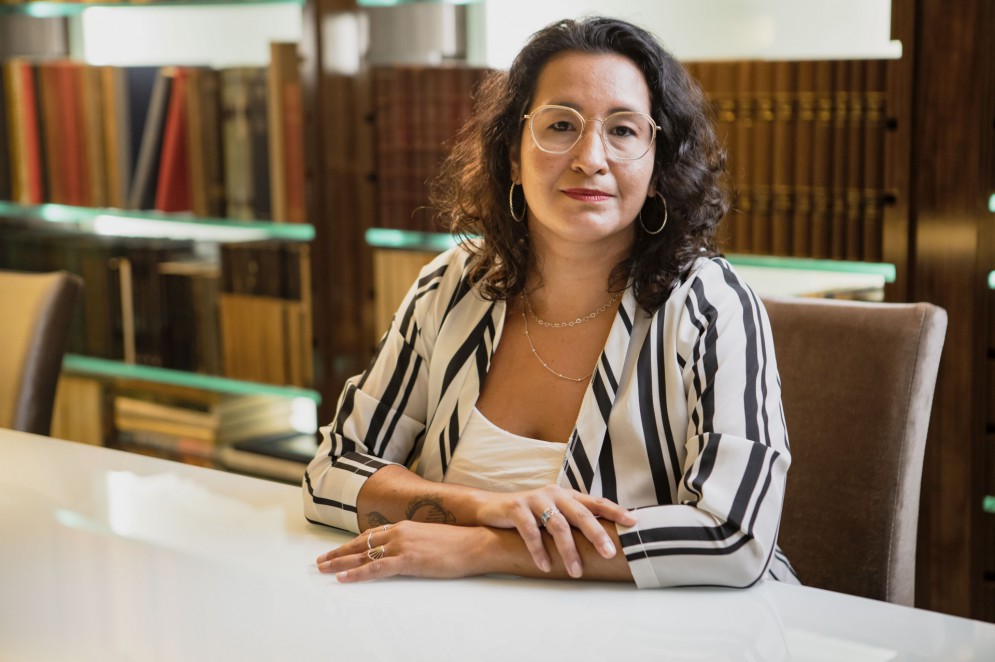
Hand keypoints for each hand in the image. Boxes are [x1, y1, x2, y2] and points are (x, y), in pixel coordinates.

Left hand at [317, 521, 488, 581]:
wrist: (476, 543)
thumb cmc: (459, 543)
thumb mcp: (431, 537)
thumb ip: (415, 541)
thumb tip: (407, 550)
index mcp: (405, 526)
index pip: (371, 534)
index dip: (352, 543)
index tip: (339, 550)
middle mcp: (399, 532)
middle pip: (361, 543)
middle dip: (339, 553)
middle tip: (321, 561)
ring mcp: (402, 545)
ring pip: (363, 556)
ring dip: (341, 563)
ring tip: (324, 569)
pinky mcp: (408, 560)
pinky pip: (376, 569)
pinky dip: (357, 574)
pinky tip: (343, 578)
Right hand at [473, 485, 635, 577]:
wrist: (492, 507)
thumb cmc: (530, 514)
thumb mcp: (554, 513)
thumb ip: (573, 521)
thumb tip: (603, 542)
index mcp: (567, 495)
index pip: (596, 501)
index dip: (615, 511)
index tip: (634, 523)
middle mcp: (554, 494)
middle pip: (581, 513)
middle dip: (597, 534)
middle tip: (610, 553)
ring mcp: (535, 500)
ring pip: (557, 525)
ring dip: (568, 550)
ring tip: (576, 571)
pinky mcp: (517, 508)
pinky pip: (530, 531)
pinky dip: (539, 550)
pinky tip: (546, 566)